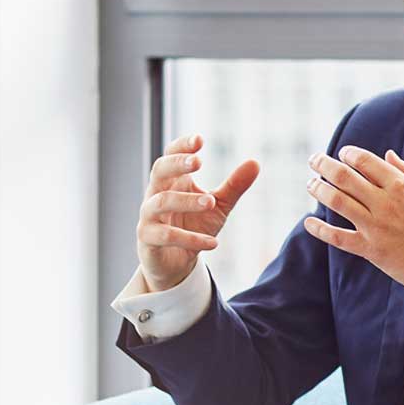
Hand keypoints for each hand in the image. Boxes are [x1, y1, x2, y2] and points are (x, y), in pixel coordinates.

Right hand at [136, 132, 259, 291]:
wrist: (175, 264)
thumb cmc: (194, 226)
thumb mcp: (218, 206)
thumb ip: (234, 186)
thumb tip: (255, 162)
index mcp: (172, 181)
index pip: (171, 155)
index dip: (182, 146)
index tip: (200, 140)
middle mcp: (156, 194)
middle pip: (159, 171)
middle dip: (177, 164)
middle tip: (198, 162)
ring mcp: (149, 217)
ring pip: (161, 202)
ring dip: (186, 201)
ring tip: (211, 201)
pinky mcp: (148, 240)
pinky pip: (166, 236)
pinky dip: (190, 239)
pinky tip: (213, 243)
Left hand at [303, 145, 403, 296]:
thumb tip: (386, 155)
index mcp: (402, 186)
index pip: (365, 161)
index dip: (348, 154)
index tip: (342, 153)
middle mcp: (386, 204)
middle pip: (345, 177)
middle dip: (324, 165)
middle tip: (314, 160)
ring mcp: (377, 228)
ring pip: (338, 202)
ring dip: (319, 190)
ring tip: (311, 184)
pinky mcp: (372, 251)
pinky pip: (339, 238)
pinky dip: (320, 230)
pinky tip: (308, 223)